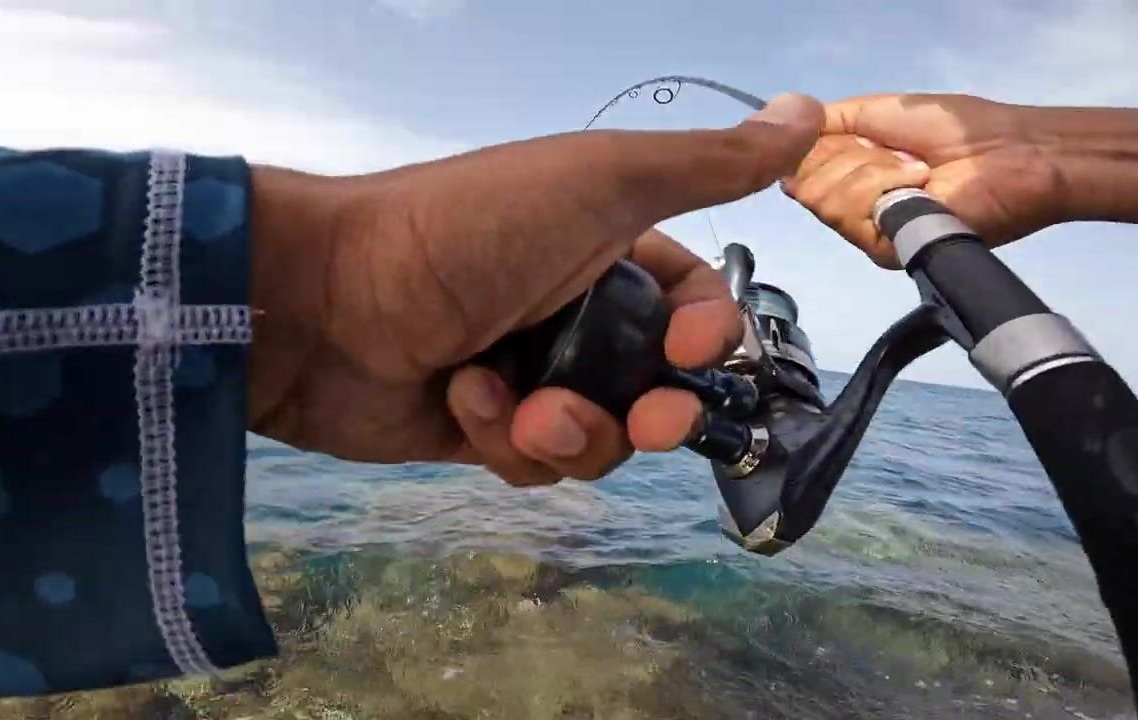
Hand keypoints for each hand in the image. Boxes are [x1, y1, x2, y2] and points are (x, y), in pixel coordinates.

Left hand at [246, 93, 822, 485]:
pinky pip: (535, 462)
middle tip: (642, 419)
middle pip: (658, 387)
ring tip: (521, 407)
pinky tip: (463, 402)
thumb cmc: (467, 229)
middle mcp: (572, 310)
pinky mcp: (480, 428)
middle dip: (656, 410)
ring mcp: (526, 372)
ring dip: (572, 431)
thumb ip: (707, 163)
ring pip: (601, 438)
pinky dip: (509, 440)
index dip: (711, 337)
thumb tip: (815, 112)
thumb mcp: (599, 181)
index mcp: (607, 247)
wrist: (326, 300)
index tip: (700, 350)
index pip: (696, 306)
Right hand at [784, 93, 1069, 267]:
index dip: (818, 146)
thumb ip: (832, 122)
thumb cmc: (956, 129)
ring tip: (915, 169)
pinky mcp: (884, 250)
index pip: (800, 168)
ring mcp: (866, 231)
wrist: (1010, 155)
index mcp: (850, 175)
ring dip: (871, 172)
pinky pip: (851, 215)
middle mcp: (851, 206)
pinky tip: (919, 184)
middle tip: (892, 151)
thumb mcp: (881, 110)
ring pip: (825, 200)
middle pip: (805, 186)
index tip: (853, 134)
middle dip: (847, 157)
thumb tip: (787, 136)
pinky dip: (884, 187)